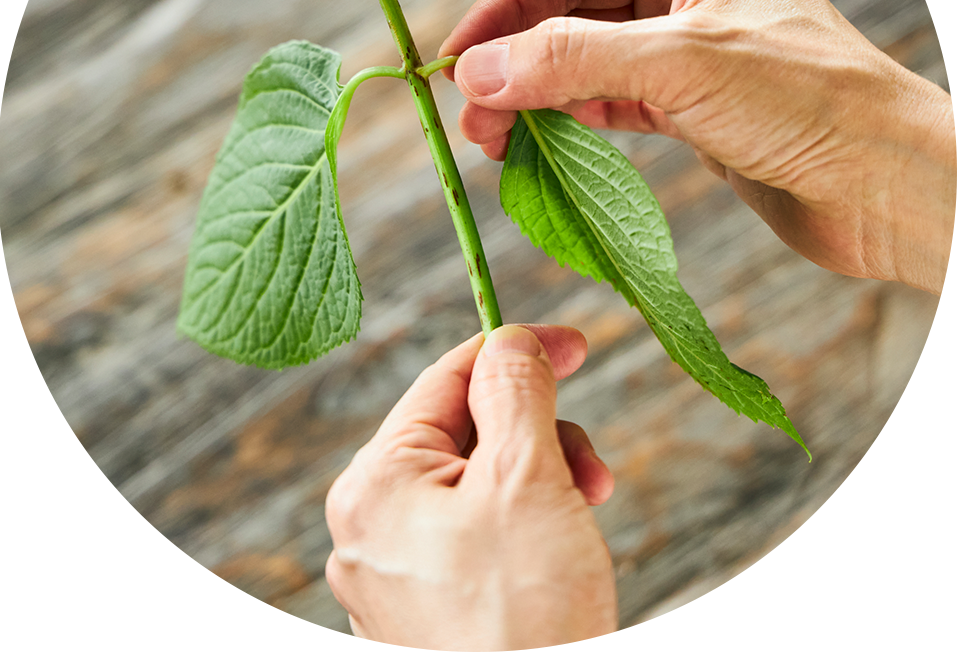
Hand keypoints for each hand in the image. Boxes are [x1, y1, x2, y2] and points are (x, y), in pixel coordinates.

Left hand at [324, 325, 617, 649]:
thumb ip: (515, 389)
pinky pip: (470, 532)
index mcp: (373, 485)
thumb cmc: (524, 618)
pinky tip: (558, 546)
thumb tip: (511, 338)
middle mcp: (368, 527)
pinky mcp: (423, 607)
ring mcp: (393, 574)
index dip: (514, 349)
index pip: (446, 379)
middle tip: (588, 467)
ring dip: (538, 478)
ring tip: (583, 509)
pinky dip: (521, 522)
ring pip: (474, 483)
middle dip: (536, 434)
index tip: (573, 342)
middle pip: (463, 433)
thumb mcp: (526, 477)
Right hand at [440, 0, 954, 293]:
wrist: (889, 189)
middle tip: (471, 117)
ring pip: (587, 65)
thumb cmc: (807, 103)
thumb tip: (475, 70)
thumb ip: (570, 59)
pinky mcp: (694, 111)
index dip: (504, 10)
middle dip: (514, 62)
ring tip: (495, 139)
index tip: (455, 60)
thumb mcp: (679, 63)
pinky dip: (573, 122)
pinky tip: (542, 143)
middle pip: (571, 17)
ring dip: (537, 97)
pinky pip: (613, 105)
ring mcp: (689, 55)